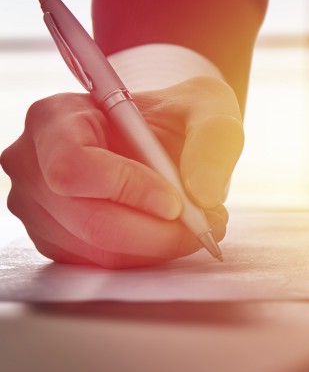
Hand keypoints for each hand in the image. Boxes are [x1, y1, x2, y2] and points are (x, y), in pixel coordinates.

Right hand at [1, 76, 242, 267]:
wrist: (164, 137)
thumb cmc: (177, 115)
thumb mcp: (207, 106)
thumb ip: (212, 139)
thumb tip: (204, 193)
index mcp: (55, 118)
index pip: (74, 166)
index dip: (126, 188)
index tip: (176, 201)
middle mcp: (34, 164)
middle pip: (89, 220)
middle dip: (158, 232)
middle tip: (206, 224)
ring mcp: (39, 208)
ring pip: (100, 250)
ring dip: (159, 246)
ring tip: (199, 225)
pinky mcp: (58, 240)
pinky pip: (103, 264)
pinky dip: (147, 256)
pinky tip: (172, 233)